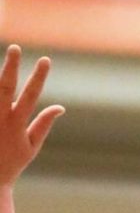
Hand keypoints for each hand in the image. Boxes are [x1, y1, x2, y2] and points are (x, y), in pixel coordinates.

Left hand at [0, 46, 63, 187]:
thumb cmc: (9, 165)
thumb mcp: (31, 147)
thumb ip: (43, 124)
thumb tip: (60, 106)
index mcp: (16, 123)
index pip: (31, 95)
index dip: (39, 77)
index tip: (45, 59)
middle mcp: (0, 119)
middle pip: (5, 87)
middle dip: (10, 67)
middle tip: (14, 47)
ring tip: (5, 57)